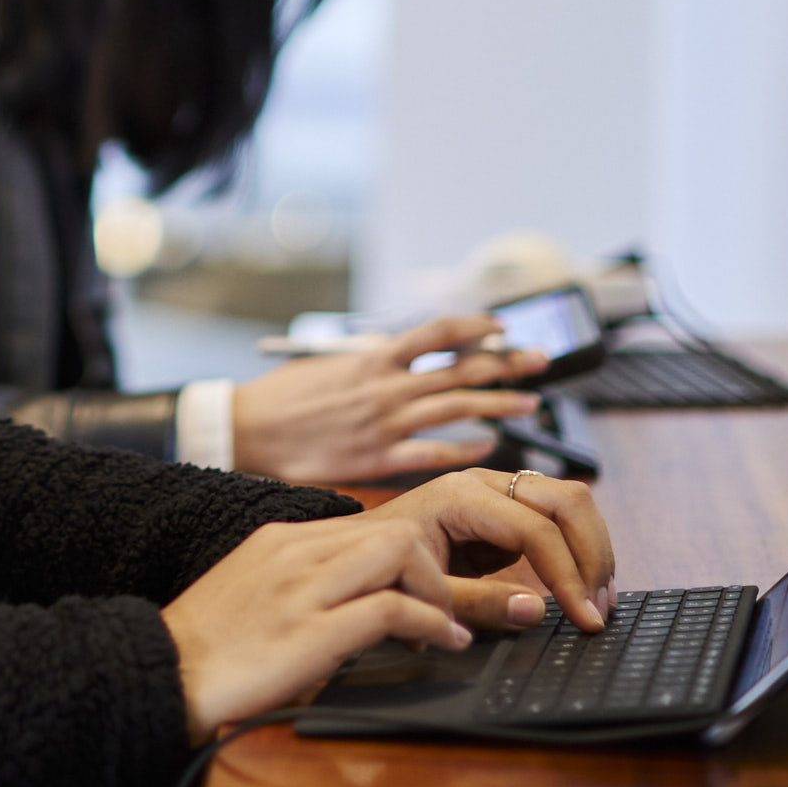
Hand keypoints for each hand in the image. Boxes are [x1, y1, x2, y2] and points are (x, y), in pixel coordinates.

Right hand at [160, 513, 471, 743]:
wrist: (166, 671)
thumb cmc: (210, 644)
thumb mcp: (256, 588)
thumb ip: (300, 578)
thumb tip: (352, 592)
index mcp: (282, 537)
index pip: (369, 524)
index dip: (410, 557)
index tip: (419, 592)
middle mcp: (296, 551)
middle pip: (394, 530)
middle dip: (434, 570)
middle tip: (439, 611)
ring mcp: (303, 587)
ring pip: (402, 553)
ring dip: (438, 592)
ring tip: (442, 626)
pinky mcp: (311, 630)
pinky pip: (393, 610)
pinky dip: (431, 624)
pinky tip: (440, 642)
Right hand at [230, 314, 547, 482]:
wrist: (247, 430)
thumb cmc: (283, 396)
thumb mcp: (328, 362)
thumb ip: (370, 361)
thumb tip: (402, 354)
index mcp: (373, 358)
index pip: (438, 332)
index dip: (476, 327)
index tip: (503, 327)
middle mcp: (385, 386)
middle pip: (461, 369)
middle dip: (507, 363)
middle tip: (541, 359)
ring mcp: (384, 423)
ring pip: (457, 409)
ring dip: (499, 404)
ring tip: (531, 402)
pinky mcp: (377, 459)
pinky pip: (434, 454)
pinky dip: (466, 449)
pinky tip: (488, 447)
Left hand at [370, 467, 617, 632]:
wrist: (357, 549)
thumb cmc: (382, 568)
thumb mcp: (424, 592)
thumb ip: (478, 602)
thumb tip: (537, 610)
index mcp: (461, 496)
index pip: (536, 530)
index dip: (567, 576)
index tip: (585, 619)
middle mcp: (485, 483)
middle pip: (567, 500)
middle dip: (592, 555)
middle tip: (599, 609)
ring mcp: (499, 491)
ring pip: (571, 503)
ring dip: (593, 550)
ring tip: (598, 600)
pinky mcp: (508, 508)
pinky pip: (559, 518)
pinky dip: (578, 549)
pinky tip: (582, 586)